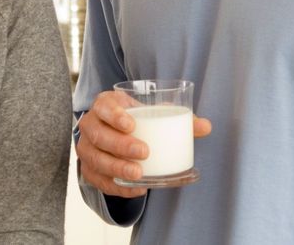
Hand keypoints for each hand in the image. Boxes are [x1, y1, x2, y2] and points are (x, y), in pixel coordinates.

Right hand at [76, 91, 211, 198]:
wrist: (114, 133)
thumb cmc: (136, 119)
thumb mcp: (153, 114)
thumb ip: (180, 119)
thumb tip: (206, 127)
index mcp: (105, 105)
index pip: (104, 107)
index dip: (115, 115)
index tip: (132, 124)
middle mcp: (91, 125)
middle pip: (100, 135)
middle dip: (120, 145)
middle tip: (144, 152)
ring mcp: (87, 149)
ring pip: (96, 160)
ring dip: (117, 168)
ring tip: (139, 174)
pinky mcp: (88, 169)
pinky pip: (99, 181)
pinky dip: (117, 187)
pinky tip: (136, 189)